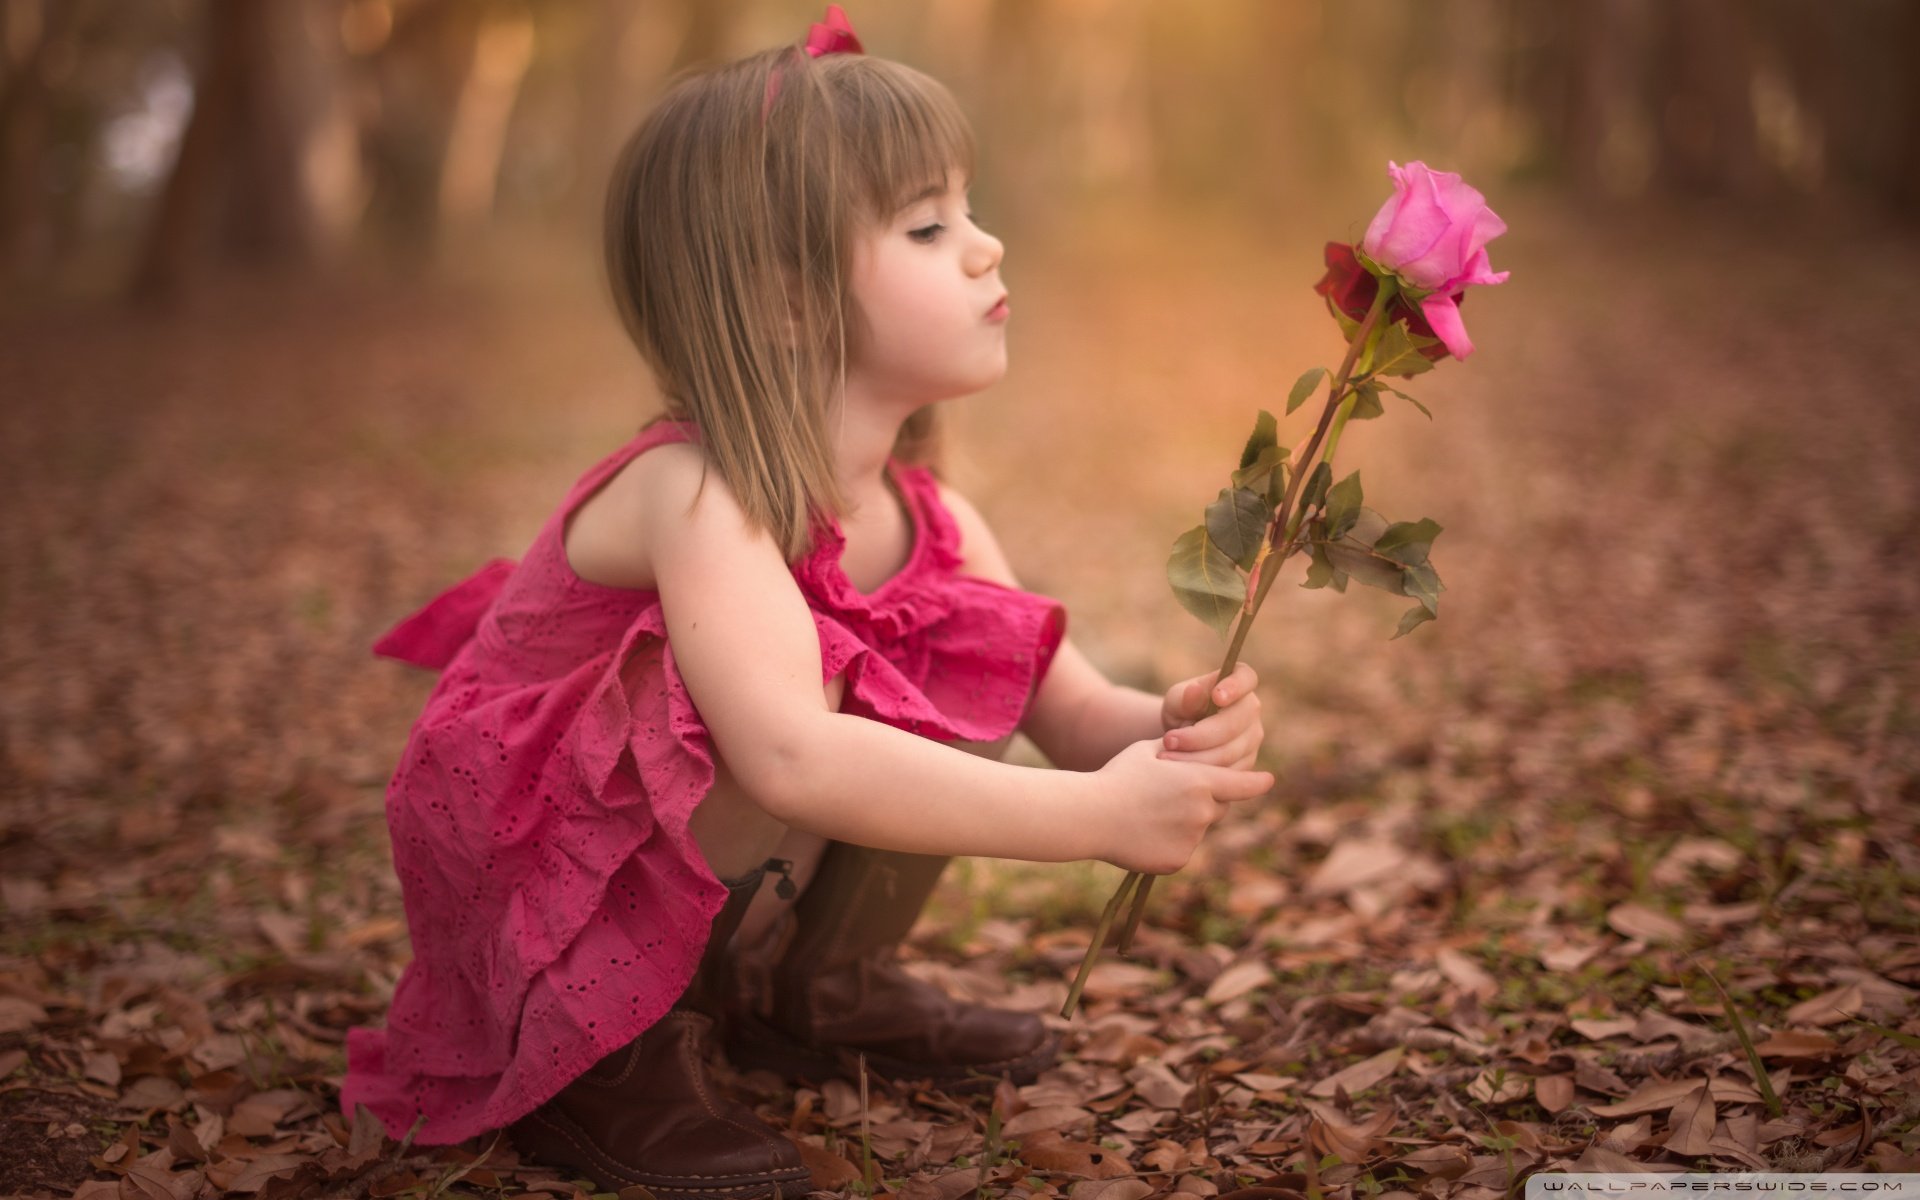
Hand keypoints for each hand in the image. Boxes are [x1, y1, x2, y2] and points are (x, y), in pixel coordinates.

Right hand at [1092, 739, 1273, 875]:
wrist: (1091, 815)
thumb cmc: (1117, 776)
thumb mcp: (1148, 751)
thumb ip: (1178, 750)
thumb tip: (1191, 743)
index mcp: (1200, 781)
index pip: (1242, 784)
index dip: (1256, 782)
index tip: (1268, 780)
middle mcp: (1203, 811)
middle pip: (1218, 807)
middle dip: (1205, 801)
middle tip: (1172, 796)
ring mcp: (1192, 839)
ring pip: (1198, 829)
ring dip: (1184, 822)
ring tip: (1148, 815)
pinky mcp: (1178, 860)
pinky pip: (1181, 849)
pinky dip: (1169, 843)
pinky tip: (1143, 834)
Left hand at [1158, 662, 1264, 771]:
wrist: (1181, 736)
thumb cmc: (1181, 710)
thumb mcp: (1176, 700)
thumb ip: (1185, 697)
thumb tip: (1195, 690)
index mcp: (1239, 683)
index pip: (1246, 679)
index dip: (1235, 687)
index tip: (1217, 696)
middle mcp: (1251, 710)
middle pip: (1234, 724)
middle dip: (1199, 736)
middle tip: (1169, 740)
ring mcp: (1252, 739)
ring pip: (1228, 753)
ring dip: (1194, 757)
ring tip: (1165, 756)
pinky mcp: (1246, 765)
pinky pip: (1226, 773)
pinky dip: (1200, 773)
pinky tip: (1178, 771)